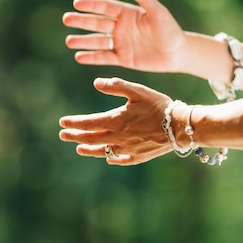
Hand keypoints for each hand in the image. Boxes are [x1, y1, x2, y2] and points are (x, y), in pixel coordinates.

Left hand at [59, 77, 173, 164]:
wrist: (179, 126)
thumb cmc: (159, 105)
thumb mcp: (137, 90)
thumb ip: (116, 86)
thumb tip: (96, 83)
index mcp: (116, 120)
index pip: (87, 123)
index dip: (73, 123)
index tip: (62, 123)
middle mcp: (118, 137)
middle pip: (91, 138)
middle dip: (75, 136)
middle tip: (63, 135)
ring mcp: (127, 149)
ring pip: (102, 151)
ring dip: (88, 149)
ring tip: (78, 148)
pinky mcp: (137, 156)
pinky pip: (119, 159)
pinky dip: (109, 157)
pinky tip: (106, 157)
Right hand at [63, 0, 186, 72]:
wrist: (177, 53)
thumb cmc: (170, 30)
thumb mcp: (158, 13)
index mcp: (127, 13)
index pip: (105, 7)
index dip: (91, 5)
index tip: (77, 3)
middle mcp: (120, 27)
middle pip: (97, 23)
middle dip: (82, 21)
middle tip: (66, 19)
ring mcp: (120, 43)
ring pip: (98, 41)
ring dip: (83, 41)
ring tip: (69, 41)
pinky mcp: (122, 58)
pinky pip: (104, 57)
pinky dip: (92, 57)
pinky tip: (79, 57)